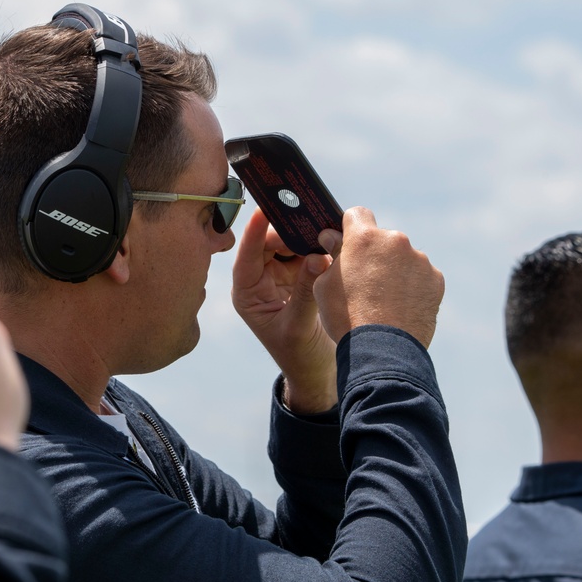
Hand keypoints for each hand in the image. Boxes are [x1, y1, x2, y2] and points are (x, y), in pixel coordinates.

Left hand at [232, 209, 336, 413]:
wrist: (317, 373)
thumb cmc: (300, 356)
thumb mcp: (300, 325)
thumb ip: (306, 290)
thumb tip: (319, 256)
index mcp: (248, 293)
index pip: (248, 255)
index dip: (255, 231)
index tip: (266, 209)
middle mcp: (260, 281)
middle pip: (270, 243)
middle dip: (290, 232)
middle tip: (314, 223)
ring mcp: (280, 277)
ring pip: (290, 244)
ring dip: (306, 238)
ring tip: (327, 232)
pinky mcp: (300, 277)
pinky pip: (306, 253)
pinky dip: (318, 247)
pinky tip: (333, 242)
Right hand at [313, 208, 443, 347]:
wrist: (383, 349)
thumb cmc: (346, 317)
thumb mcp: (324, 285)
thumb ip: (332, 256)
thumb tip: (332, 239)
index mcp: (365, 238)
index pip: (357, 214)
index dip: (350, 228)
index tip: (347, 244)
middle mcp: (395, 241)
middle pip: (382, 240)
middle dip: (374, 255)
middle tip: (365, 283)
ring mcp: (419, 260)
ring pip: (403, 259)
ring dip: (395, 271)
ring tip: (385, 302)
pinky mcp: (435, 279)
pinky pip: (420, 277)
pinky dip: (412, 287)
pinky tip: (401, 308)